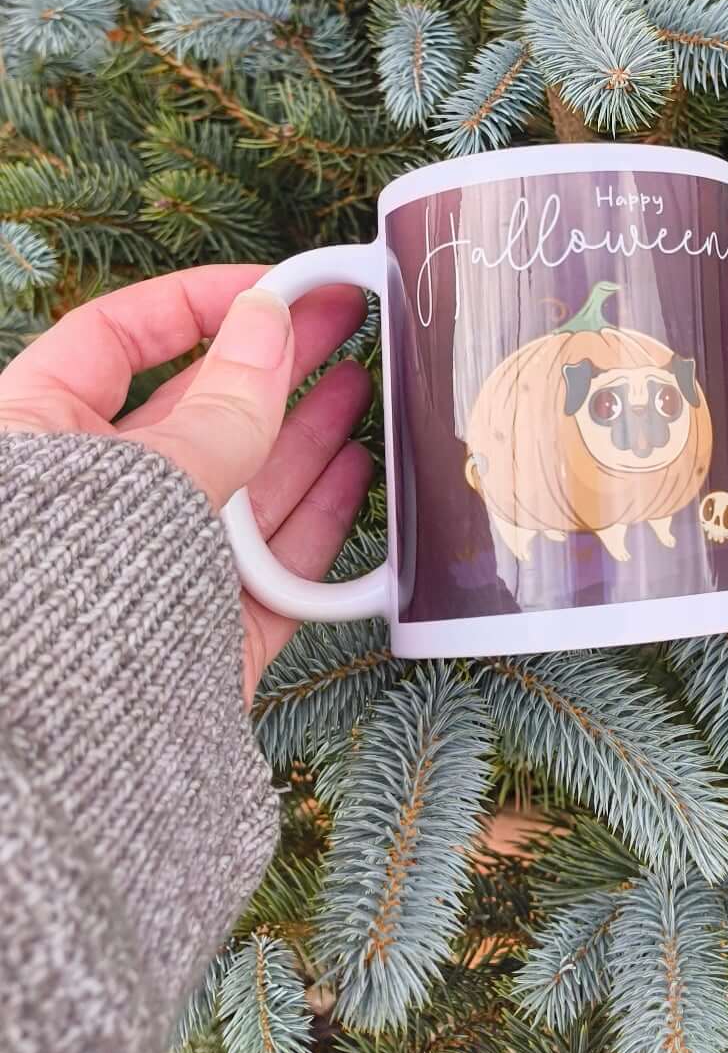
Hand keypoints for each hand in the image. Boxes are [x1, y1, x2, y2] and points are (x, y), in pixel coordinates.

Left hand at [0, 266, 372, 700]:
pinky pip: (268, 568)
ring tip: (369, 384)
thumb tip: (267, 318)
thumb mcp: (147, 477)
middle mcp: (89, 506)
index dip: (196, 303)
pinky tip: (362, 474)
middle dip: (274, 364)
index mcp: (33, 443)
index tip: (277, 287)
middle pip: (195, 414)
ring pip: (241, 488)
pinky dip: (317, 520)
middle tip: (351, 319)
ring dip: (307, 432)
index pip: (114, 341)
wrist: (50, 765)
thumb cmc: (62, 589)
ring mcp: (146, 573)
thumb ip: (223, 404)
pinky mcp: (197, 639)